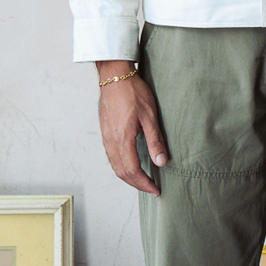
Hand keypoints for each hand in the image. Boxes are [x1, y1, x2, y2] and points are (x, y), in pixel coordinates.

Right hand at [96, 61, 167, 195]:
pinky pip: (111, 156)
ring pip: (114, 166)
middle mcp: (111, 141)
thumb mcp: (150, 116)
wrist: (115, 76)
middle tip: (151, 188)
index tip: (155, 189)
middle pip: (121, 172)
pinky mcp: (105, 132)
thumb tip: (160, 162)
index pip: (132, 170)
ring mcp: (106, 137)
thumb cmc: (133, 92)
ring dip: (128, 177)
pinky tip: (131, 164)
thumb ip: (155, 141)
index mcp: (122, 138)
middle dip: (136, 184)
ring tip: (143, 180)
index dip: (144, 183)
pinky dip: (121, 167)